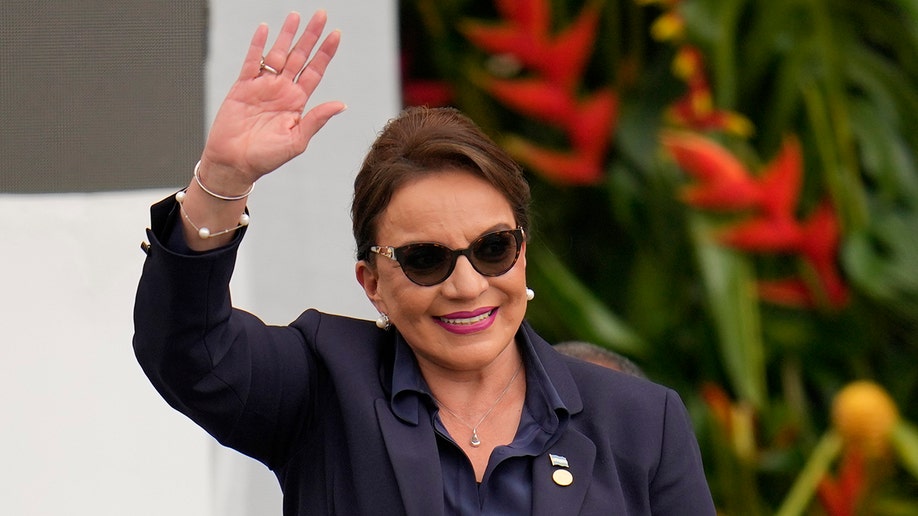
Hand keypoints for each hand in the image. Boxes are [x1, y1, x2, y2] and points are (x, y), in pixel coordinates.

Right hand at [199, 10, 345, 191]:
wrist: (234, 163)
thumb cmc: (266, 158)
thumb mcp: (297, 141)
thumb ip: (316, 119)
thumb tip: (341, 104)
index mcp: (297, 102)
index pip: (315, 71)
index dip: (326, 53)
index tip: (336, 34)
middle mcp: (282, 91)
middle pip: (300, 56)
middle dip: (311, 36)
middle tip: (321, 15)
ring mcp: (263, 87)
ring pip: (278, 54)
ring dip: (287, 35)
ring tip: (296, 16)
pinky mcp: (243, 87)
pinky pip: (252, 62)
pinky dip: (258, 45)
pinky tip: (265, 30)